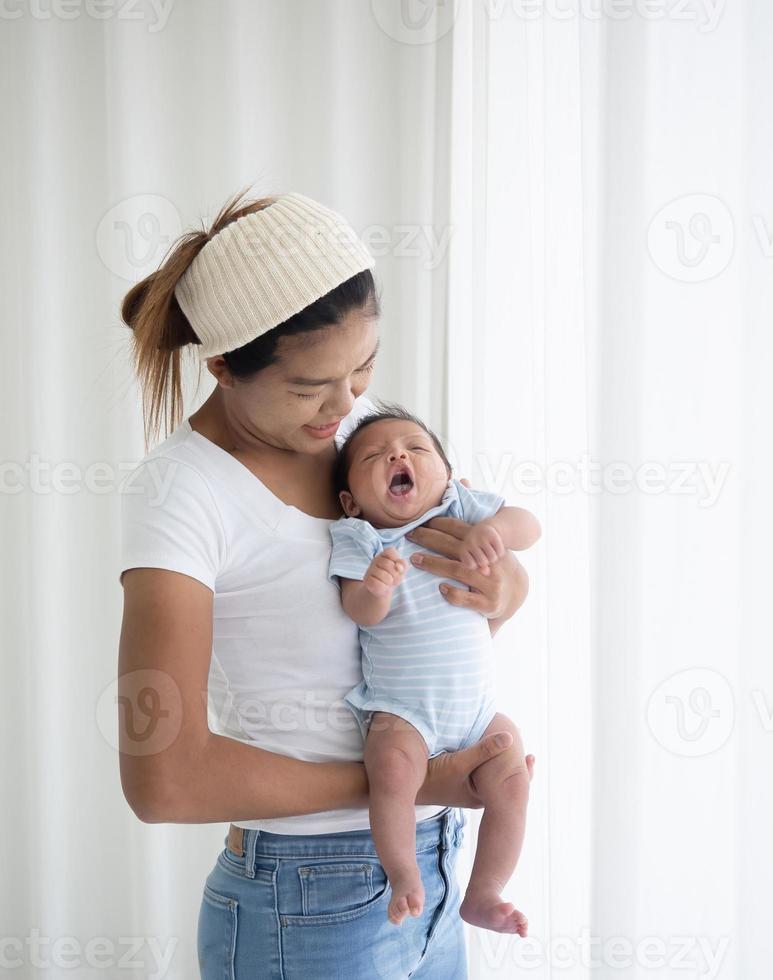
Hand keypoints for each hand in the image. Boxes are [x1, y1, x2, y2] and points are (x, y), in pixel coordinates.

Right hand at [364, 546, 406, 597]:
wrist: (381, 590)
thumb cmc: (393, 577)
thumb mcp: (402, 569)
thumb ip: (403, 565)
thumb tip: (398, 567)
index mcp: (384, 554)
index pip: (390, 551)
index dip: (396, 560)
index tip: (396, 567)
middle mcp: (375, 560)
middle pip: (389, 565)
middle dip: (395, 574)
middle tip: (393, 578)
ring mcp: (370, 569)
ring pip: (386, 576)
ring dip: (390, 582)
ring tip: (388, 583)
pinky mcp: (366, 580)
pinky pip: (378, 584)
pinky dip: (383, 588)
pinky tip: (382, 586)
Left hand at [405, 516, 514, 619]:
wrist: (517, 593)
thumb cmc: (494, 565)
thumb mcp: (489, 546)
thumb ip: (471, 533)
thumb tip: (452, 501)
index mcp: (489, 546)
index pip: (462, 531)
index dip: (441, 524)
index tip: (421, 521)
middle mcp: (490, 563)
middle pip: (456, 548)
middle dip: (430, 539)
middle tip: (410, 535)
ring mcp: (491, 584)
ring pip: (458, 570)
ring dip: (434, 564)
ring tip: (415, 559)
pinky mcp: (489, 603)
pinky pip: (467, 598)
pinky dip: (452, 593)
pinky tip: (440, 588)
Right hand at [417, 733, 535, 807]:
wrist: (405, 786)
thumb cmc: (432, 777)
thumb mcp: (460, 763)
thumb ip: (484, 750)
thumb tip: (509, 736)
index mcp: (481, 797)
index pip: (508, 788)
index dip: (522, 773)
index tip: (531, 756)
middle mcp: (476, 795)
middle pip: (501, 782)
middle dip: (512, 766)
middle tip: (527, 752)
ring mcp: (467, 788)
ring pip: (490, 775)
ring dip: (498, 760)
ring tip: (511, 745)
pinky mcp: (458, 780)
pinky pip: (479, 769)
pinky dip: (486, 758)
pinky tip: (486, 745)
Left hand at [459, 522, 505, 572]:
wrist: (484, 530)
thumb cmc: (477, 550)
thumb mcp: (475, 560)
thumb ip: (479, 569)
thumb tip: (486, 572)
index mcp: (462, 550)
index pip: (471, 565)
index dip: (476, 566)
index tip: (476, 561)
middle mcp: (470, 542)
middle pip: (483, 562)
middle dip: (487, 562)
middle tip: (485, 555)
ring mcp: (480, 537)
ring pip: (492, 558)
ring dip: (494, 558)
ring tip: (490, 552)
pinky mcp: (492, 535)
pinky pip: (500, 552)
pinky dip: (500, 553)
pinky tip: (496, 548)